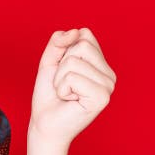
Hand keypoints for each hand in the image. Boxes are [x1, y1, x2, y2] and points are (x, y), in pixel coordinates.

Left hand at [29, 28, 116, 146]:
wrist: (44, 123)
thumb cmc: (49, 94)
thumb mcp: (50, 61)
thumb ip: (59, 42)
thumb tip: (76, 31)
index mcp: (101, 64)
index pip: (85, 35)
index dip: (64, 51)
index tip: (63, 71)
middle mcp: (110, 74)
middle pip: (81, 45)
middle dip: (62, 65)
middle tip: (64, 85)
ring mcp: (109, 86)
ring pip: (74, 61)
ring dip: (60, 79)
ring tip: (66, 94)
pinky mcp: (102, 97)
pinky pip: (72, 77)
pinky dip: (62, 88)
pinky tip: (69, 100)